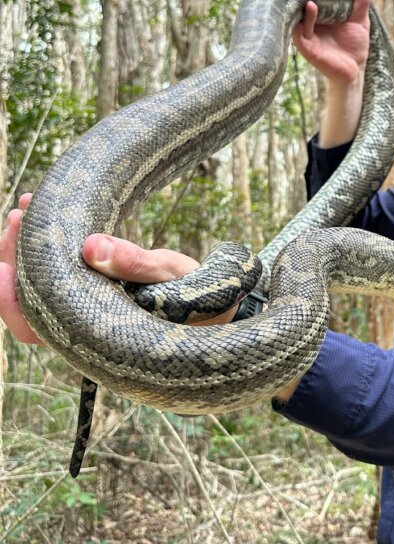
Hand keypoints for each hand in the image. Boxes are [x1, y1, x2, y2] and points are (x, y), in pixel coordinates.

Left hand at [0, 197, 232, 337]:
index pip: (36, 325)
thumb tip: (91, 245)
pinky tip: (46, 214)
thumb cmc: (200, 301)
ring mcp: (85, 309)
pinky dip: (48, 244)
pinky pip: (58, 271)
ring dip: (29, 248)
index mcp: (97, 336)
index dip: (10, 299)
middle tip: (20, 214)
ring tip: (29, 207)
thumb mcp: (174, 280)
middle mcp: (83, 327)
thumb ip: (135, 264)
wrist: (221, 310)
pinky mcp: (93, 290)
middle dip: (16, 258)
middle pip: (28, 302)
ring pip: (39, 284)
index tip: (2, 266)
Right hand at [293, 0, 371, 86]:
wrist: (354, 71)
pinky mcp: (307, 47)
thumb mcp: (359, 21)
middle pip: (303, 5)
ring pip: (300, 16)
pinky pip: (302, 32)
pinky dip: (305, 20)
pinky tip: (311, 7)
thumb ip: (360, 4)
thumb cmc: (354, 46)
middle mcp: (311, 24)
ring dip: (303, 4)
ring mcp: (307, 35)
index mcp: (321, 16)